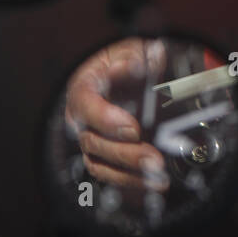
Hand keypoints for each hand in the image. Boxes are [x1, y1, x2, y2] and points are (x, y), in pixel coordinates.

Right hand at [65, 38, 168, 195]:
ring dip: (129, 174)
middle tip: (153, 158)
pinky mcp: (101, 157)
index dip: (106, 120)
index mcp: (84, 87)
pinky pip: (109, 175)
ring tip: (157, 178)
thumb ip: (134, 58)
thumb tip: (133, 65)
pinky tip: (153, 185)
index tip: (133, 129)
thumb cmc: (127, 61)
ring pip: (99, 164)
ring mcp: (89, 140)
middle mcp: (80, 118)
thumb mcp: (131, 51)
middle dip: (125, 153)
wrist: (127, 74)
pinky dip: (130, 183)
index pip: (85, 105)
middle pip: (92, 141)